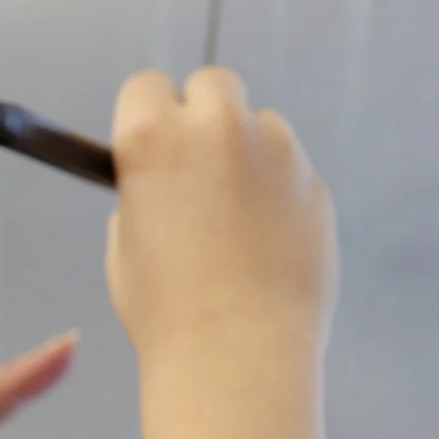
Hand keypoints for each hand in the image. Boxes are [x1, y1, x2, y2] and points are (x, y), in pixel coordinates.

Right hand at [108, 68, 337, 362]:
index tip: (150, 146)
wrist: (237, 353)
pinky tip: (267, 242)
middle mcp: (217, 128)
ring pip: (260, 125)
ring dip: (248, 152)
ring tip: (237, 219)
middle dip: (203, 116)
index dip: (146, 116)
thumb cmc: (164, 309)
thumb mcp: (124, 243)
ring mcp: (276, 151)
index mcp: (152, 138)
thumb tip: (169, 181)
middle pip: (212, 85)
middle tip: (197, 170)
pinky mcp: (315, 182)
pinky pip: (290, 169)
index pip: (145, 86)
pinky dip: (279, 192)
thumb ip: (144, 193)